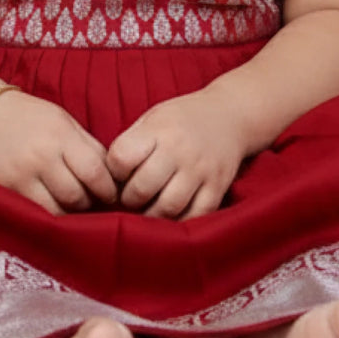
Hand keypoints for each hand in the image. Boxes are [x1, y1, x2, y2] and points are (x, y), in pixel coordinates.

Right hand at [0, 87, 119, 217]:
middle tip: (91, 200)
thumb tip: (116, 178)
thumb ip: (89, 147)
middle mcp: (40, 156)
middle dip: (89, 202)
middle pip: (77, 196)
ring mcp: (20, 176)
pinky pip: (33, 213)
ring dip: (68, 212)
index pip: (95, 172)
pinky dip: (46, 213)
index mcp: (60, 135)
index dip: (109, 189)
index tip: (112, 194)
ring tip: (69, 204)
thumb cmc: (32, 118)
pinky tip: (50, 205)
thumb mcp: (65, 122)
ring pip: (56, 211)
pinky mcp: (3, 190)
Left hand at [105, 88, 247, 219]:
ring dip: (151, 215)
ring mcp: (200, 171)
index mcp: (158, 130)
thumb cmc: (181, 120)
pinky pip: (194, 216)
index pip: (122, 158)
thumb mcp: (152, 119)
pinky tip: (171, 215)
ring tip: (149, 208)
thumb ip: (131, 145)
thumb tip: (108, 182)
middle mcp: (179, 150)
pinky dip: (178, 222)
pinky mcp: (217, 188)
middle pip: (142, 188)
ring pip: (167, 208)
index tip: (118, 174)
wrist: (230, 115)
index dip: (114, 172)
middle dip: (129, 199)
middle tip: (130, 198)